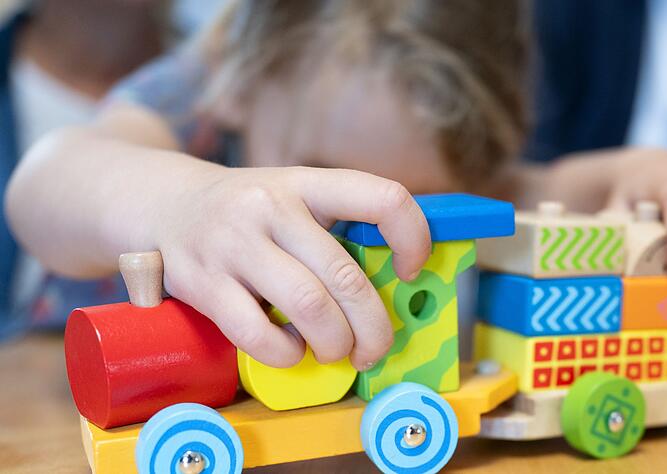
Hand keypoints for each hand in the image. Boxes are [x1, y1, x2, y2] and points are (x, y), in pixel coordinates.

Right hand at [148, 166, 430, 368]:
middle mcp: (271, 206)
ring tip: (336, 351)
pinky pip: (259, 334)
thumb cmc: (247, 213)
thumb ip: (334, 229)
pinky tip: (291, 350)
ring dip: (335, 343)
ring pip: (310, 307)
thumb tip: (394, 287)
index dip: (413, 238)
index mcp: (306, 182)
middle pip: (346, 276)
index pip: (382, 198)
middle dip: (373, 327)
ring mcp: (233, 243)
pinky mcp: (201, 281)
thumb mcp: (292, 198)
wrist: (162, 203)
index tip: (411, 270)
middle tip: (375, 348)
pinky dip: (287, 354)